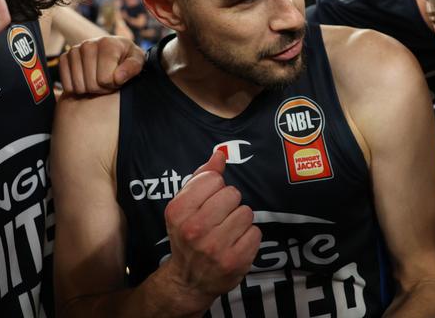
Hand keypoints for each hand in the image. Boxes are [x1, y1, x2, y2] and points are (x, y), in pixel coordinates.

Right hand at [59, 36, 143, 94]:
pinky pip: (67, 85)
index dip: (114, 84)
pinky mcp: (64, 58)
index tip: (118, 78)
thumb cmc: (127, 57)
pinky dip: (77, 89)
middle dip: (103, 88)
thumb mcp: (137, 60)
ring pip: (78, 87)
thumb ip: (133, 68)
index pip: (105, 79)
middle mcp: (88, 44)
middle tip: (109, 81)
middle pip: (91, 85)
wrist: (113, 50)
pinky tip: (86, 80)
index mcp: (107, 44)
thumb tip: (118, 77)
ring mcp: (74, 51)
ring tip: (99, 80)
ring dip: (90, 90)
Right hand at [159, 151, 260, 313]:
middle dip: (229, 203)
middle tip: (219, 217)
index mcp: (179, 210)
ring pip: (246, 212)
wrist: (188, 281)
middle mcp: (194, 229)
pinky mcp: (234, 261)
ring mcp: (215, 247)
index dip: (215, 187)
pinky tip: (234, 243)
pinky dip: (248, 237)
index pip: (213, 178)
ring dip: (240, 220)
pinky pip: (255, 233)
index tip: (208, 201)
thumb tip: (220, 154)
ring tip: (227, 231)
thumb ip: (201, 177)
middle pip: (232, 193)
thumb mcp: (185, 205)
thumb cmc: (188, 235)